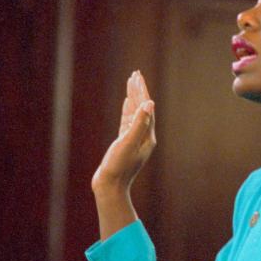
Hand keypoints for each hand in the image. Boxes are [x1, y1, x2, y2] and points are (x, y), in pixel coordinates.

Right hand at [92, 70, 155, 195]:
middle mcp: (144, 136)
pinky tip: (127, 102)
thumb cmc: (118, 166)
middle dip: (138, 90)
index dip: (141, 90)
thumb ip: (139, 123)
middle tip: (135, 74)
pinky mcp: (125, 143)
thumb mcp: (128, 142)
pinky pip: (128, 121)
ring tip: (131, 83)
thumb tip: (150, 103)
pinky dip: (128, 109)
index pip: (146, 107)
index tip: (137, 76)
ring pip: (135, 112)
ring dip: (133, 97)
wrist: (110, 186)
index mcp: (148, 135)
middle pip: (142, 107)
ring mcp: (135, 139)